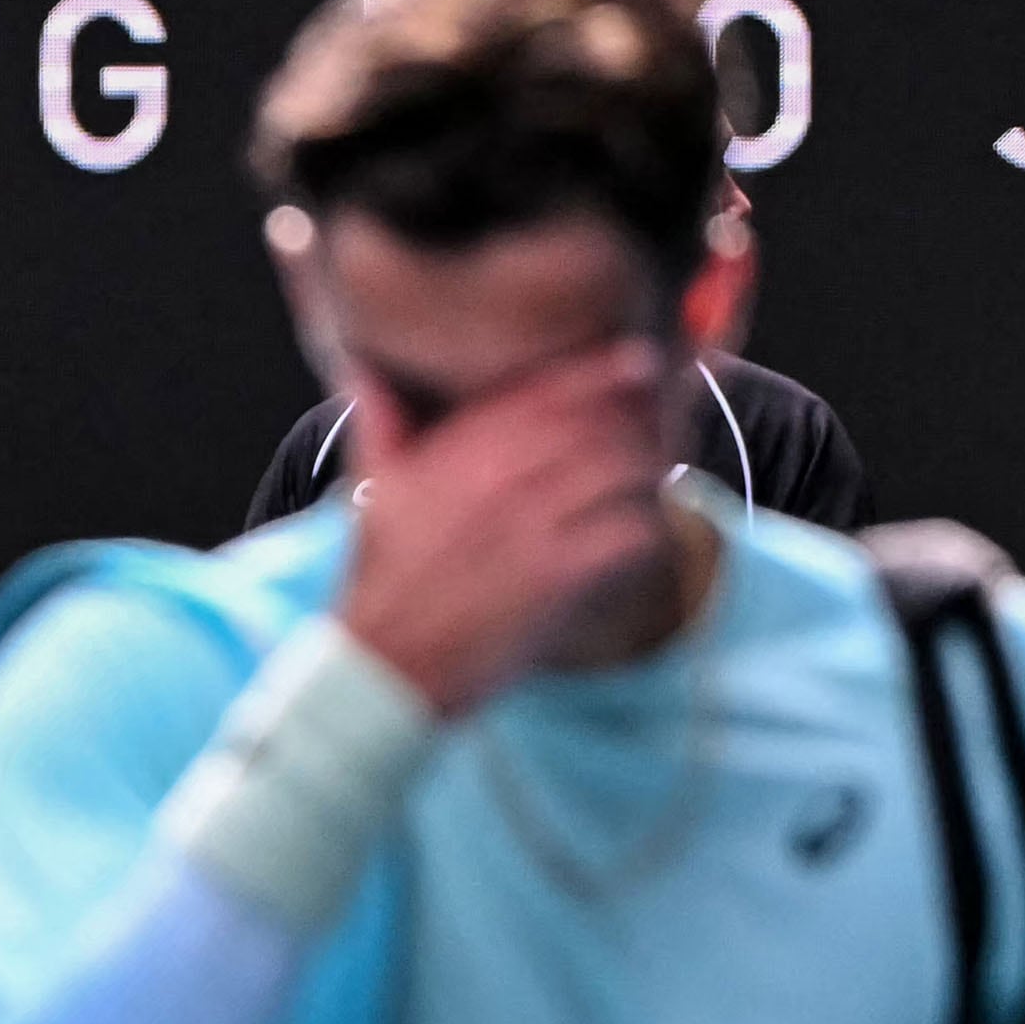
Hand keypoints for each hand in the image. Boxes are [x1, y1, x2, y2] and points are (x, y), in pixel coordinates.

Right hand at [332, 342, 681, 717]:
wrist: (384, 662)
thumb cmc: (382, 580)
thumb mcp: (375, 489)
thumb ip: (379, 423)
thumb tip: (362, 369)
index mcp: (463, 449)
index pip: (549, 392)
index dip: (603, 372)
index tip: (639, 361)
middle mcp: (500, 477)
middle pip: (597, 424)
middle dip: (638, 423)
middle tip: (662, 429)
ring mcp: (530, 526)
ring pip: (621, 470)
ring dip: (650, 471)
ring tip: (660, 479)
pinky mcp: (554, 577)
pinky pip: (628, 533)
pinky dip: (649, 529)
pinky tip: (650, 535)